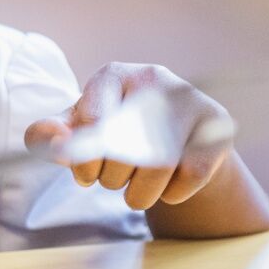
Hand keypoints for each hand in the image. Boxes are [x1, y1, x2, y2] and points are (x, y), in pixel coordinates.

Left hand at [23, 63, 231, 211]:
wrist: (172, 143)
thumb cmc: (114, 135)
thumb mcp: (77, 133)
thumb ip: (50, 135)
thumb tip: (57, 143)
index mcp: (113, 75)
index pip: (93, 121)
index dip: (83, 159)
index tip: (85, 174)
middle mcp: (154, 78)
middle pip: (125, 147)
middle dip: (111, 178)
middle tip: (114, 179)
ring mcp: (190, 100)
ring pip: (160, 164)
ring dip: (140, 193)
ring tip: (135, 190)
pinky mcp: (217, 127)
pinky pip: (192, 174)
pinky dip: (173, 194)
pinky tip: (167, 187)